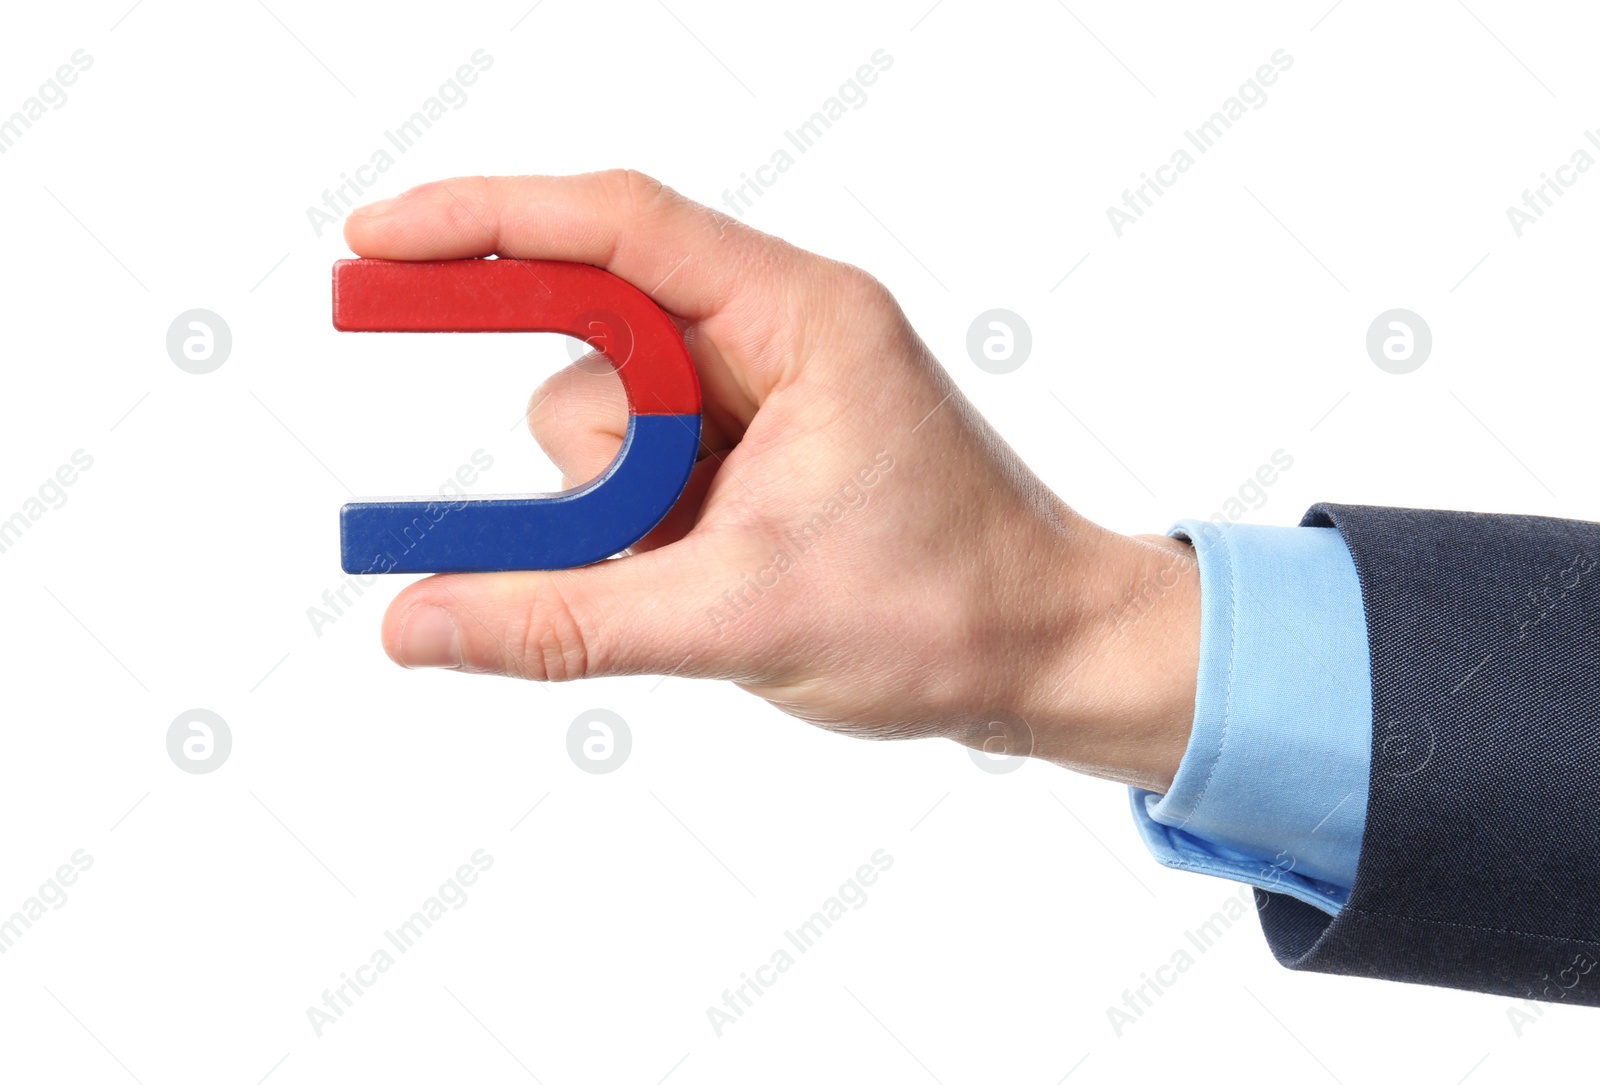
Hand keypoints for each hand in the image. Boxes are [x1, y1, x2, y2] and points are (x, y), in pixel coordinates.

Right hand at [344, 171, 1199, 791]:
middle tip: (635, 534)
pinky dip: (638, 528)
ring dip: (621, 511)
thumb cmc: (948, 611)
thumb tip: (415, 622)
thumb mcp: (741, 616)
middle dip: (592, 454)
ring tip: (720, 578)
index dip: (483, 221)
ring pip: (608, 416)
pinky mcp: (752, 451)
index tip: (373, 243)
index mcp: (798, 317)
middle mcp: (776, 333)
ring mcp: (763, 394)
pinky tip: (712, 576)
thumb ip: (566, 619)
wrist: (1048, 654)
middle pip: (598, 338)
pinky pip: (641, 466)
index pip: (614, 228)